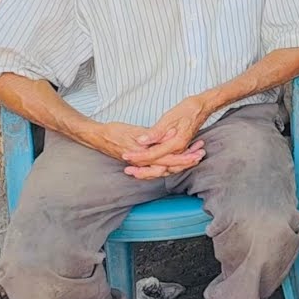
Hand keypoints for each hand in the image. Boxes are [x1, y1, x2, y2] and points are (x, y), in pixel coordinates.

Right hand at [85, 121, 205, 178]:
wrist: (97, 136)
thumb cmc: (114, 131)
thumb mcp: (133, 131)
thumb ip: (152, 134)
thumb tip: (168, 135)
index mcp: (143, 155)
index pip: (168, 160)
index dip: (184, 157)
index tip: (197, 153)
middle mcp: (144, 162)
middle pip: (170, 166)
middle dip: (186, 161)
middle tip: (201, 154)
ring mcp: (143, 162)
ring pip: (166, 167)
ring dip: (182, 161)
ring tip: (196, 153)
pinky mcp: (142, 160)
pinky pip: (159, 164)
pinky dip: (172, 161)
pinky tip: (183, 155)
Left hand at [121, 95, 211, 167]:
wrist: (202, 107)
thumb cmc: (186, 110)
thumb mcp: (169, 118)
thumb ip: (156, 132)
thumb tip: (141, 141)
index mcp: (176, 143)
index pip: (153, 154)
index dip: (138, 156)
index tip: (125, 155)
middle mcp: (179, 150)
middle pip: (158, 166)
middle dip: (142, 169)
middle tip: (127, 170)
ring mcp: (180, 150)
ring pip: (164, 168)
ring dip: (149, 171)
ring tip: (135, 172)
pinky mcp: (180, 149)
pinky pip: (168, 163)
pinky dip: (157, 167)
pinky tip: (148, 166)